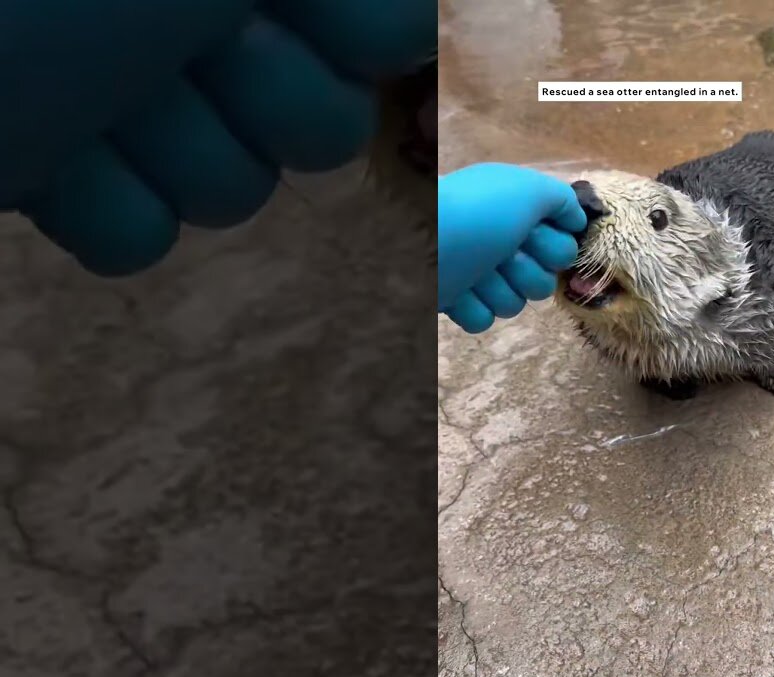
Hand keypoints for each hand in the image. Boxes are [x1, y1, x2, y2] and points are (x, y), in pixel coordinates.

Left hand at [0, 0, 434, 276]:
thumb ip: (350, 1)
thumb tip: (406, 31)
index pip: (384, 31)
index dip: (352, 38)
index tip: (270, 17)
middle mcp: (203, 26)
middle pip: (322, 132)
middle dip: (259, 103)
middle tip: (178, 59)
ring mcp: (139, 105)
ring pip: (234, 192)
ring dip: (169, 157)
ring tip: (87, 101)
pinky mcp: (78, 177)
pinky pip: (143, 238)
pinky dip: (100, 207)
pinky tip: (50, 160)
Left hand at [438, 163, 585, 332]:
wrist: (417, 243)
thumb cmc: (476, 212)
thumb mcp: (528, 189)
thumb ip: (561, 200)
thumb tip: (577, 219)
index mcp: (519, 216)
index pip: (562, 249)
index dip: (555, 248)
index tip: (535, 238)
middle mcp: (502, 244)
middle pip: (543, 282)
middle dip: (528, 273)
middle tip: (504, 257)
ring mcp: (478, 275)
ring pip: (515, 303)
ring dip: (499, 290)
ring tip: (476, 275)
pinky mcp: (457, 302)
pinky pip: (484, 319)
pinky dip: (474, 308)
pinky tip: (459, 293)